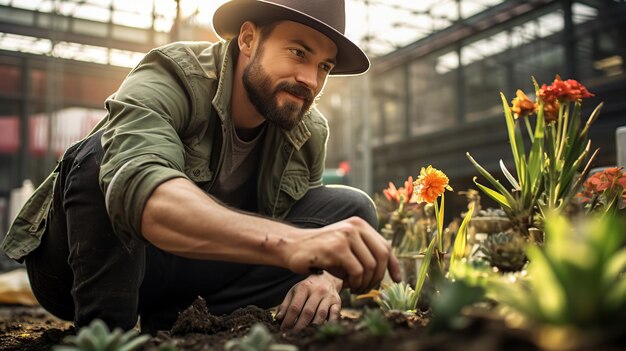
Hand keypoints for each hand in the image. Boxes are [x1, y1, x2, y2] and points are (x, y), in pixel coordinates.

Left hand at [275, 272, 341, 329]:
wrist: (326, 278)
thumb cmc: (307, 288)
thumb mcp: (294, 292)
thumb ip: (286, 305)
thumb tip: (279, 319)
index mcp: (304, 287)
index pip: (295, 307)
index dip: (289, 320)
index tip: (284, 329)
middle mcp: (317, 291)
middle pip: (308, 312)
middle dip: (299, 326)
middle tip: (294, 334)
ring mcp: (328, 296)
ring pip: (320, 315)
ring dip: (312, 326)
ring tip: (305, 333)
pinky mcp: (337, 302)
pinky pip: (334, 315)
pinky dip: (328, 324)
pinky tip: (321, 329)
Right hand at [283, 216, 400, 293]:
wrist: (293, 247)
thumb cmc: (320, 252)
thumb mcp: (345, 246)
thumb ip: (364, 251)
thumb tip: (388, 270)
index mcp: (360, 224)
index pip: (385, 246)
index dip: (393, 265)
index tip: (397, 280)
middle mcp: (355, 226)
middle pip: (381, 256)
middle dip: (378, 277)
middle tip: (368, 289)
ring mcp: (346, 235)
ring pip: (369, 266)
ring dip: (364, 283)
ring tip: (355, 289)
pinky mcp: (336, 248)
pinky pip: (356, 271)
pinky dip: (354, 283)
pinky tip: (346, 286)